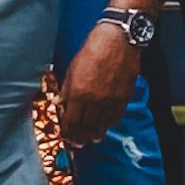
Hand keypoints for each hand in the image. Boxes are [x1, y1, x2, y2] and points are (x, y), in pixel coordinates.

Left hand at [57, 26, 141, 146]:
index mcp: (79, 93)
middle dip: (81, 137)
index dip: (68, 132)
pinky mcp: (124, 98)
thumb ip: (66, 91)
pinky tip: (105, 126)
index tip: (66, 137)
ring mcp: (112, 101)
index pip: (72, 121)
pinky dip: (109, 124)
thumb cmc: (91, 51)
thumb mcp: (71, 69)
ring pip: (103, 125)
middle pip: (87, 127)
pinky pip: (115, 117)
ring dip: (95, 134)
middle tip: (77, 143)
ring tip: (90, 138)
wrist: (118, 41)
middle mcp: (96, 101)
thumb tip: (60, 105)